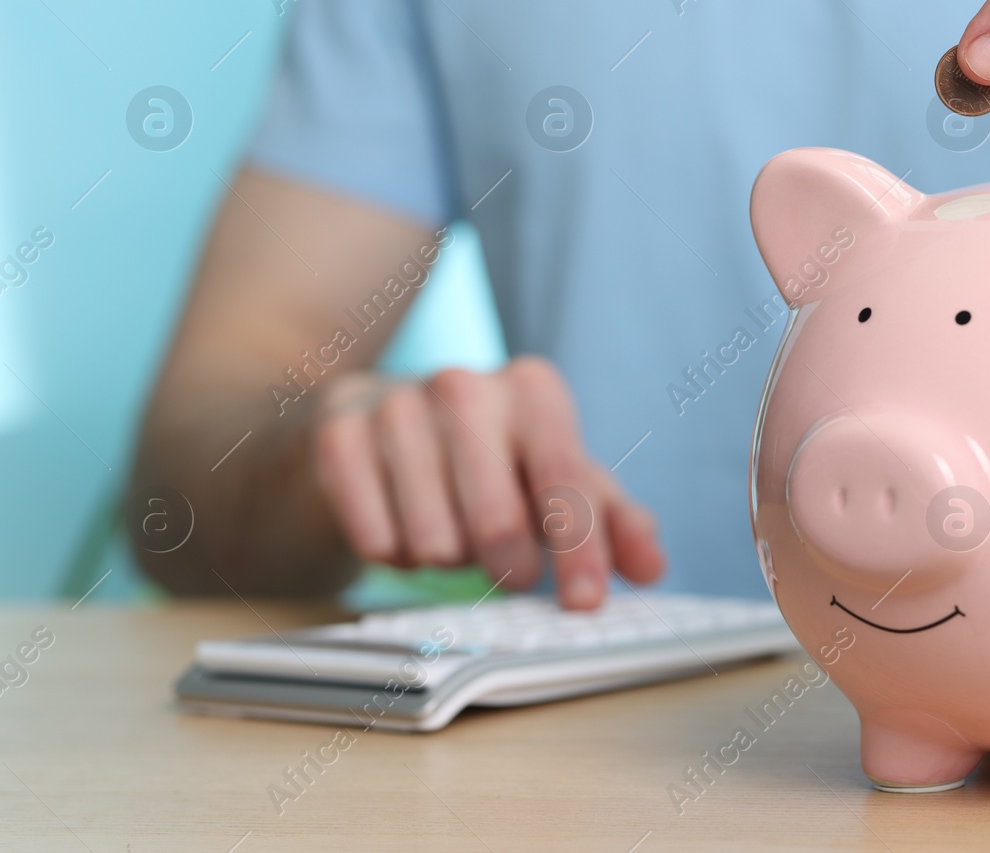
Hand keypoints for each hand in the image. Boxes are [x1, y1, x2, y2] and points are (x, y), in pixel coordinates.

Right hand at [311, 357, 663, 607]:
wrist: (377, 425)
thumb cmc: (490, 460)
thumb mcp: (559, 482)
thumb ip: (612, 521)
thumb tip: (652, 567)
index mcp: (533, 389)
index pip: (565, 479)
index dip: (580, 550)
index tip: (585, 604)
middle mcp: (465, 383)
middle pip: (497, 521)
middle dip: (507, 567)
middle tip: (508, 571)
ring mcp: (395, 403)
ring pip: (433, 539)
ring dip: (448, 559)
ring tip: (449, 530)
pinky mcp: (337, 432)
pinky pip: (375, 537)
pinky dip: (395, 553)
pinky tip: (400, 526)